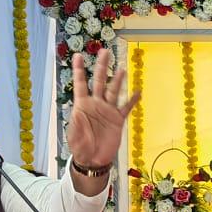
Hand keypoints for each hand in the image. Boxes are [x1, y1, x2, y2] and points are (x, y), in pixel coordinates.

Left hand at [66, 49, 140, 169]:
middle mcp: (96, 104)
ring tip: (122, 68)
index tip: (79, 56)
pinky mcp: (117, 120)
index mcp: (82, 105)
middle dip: (102, 67)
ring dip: (118, 80)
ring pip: (114, 91)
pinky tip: (137, 92)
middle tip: (105, 51)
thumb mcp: (74, 136)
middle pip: (100, 81)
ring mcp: (107, 111)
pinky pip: (125, 108)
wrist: (93, 160)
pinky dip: (131, 100)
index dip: (80, 70)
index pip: (81, 83)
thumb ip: (77, 124)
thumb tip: (79, 112)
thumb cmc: (80, 147)